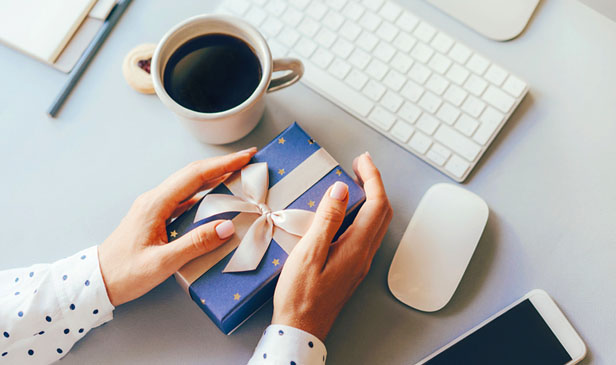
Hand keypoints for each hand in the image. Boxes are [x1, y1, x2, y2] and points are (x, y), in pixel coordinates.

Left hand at [98, 148, 256, 305]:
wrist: (97, 282)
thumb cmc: (125, 273)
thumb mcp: (162, 263)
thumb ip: (195, 244)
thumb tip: (226, 226)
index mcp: (156, 204)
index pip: (195, 175)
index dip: (223, 164)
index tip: (246, 156)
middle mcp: (155, 199)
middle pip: (193, 174)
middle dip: (223, 164)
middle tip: (248, 159)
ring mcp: (154, 207)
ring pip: (189, 184)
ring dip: (214, 176)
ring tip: (238, 174)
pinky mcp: (156, 217)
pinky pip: (184, 198)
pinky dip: (204, 193)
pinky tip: (216, 197)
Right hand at [272, 153, 391, 339]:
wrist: (301, 329)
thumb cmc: (300, 296)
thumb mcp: (309, 254)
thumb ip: (327, 220)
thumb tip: (341, 190)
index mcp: (356, 248)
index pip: (377, 204)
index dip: (373, 178)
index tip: (361, 160)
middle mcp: (364, 254)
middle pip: (383, 212)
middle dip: (375, 184)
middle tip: (360, 166)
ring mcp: (359, 263)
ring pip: (377, 223)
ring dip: (371, 199)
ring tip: (355, 183)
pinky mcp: (352, 268)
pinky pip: (366, 234)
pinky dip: (363, 214)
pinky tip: (346, 212)